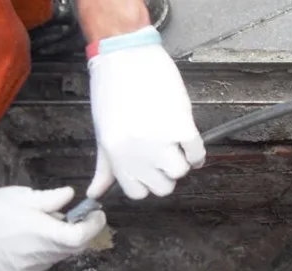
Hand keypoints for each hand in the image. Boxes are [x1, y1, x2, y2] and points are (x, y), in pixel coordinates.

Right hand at [0, 186, 106, 270]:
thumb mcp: (16, 196)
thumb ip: (48, 199)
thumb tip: (69, 197)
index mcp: (43, 233)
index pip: (82, 236)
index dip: (94, 225)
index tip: (96, 213)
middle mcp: (41, 255)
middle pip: (74, 248)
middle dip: (80, 231)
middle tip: (73, 214)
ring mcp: (30, 268)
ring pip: (58, 255)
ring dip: (61, 240)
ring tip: (45, 223)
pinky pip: (42, 262)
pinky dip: (45, 250)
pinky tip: (29, 237)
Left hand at [88, 38, 204, 199]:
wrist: (126, 55)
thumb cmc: (111, 90)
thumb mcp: (103, 132)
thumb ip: (105, 167)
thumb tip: (95, 193)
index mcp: (117, 156)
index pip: (137, 193)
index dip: (146, 182)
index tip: (148, 169)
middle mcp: (138, 153)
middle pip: (163, 187)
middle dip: (165, 173)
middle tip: (163, 154)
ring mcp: (161, 141)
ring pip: (180, 172)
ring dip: (181, 160)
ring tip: (174, 143)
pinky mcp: (181, 125)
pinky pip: (197, 153)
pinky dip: (196, 151)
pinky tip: (188, 138)